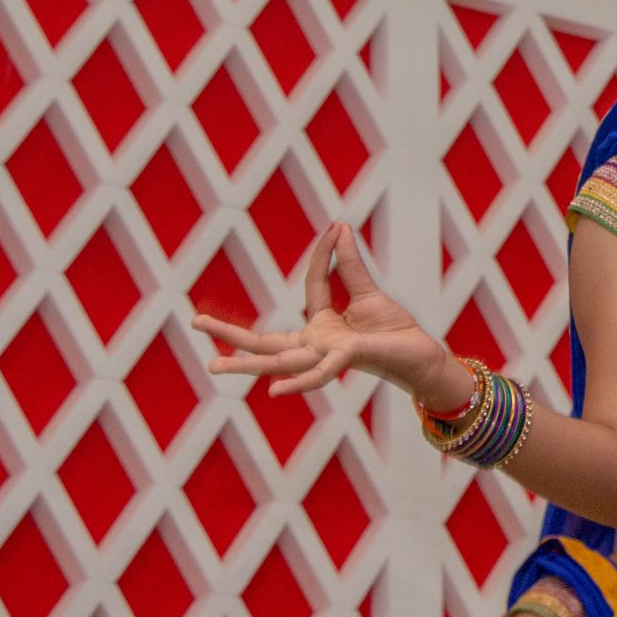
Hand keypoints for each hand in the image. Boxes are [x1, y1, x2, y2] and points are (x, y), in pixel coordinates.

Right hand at [197, 223, 467, 406]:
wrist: (422, 357)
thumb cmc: (395, 332)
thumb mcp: (368, 294)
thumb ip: (350, 266)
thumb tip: (339, 227)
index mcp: (322, 326)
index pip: (311, 286)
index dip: (323, 256)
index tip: (334, 226)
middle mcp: (317, 344)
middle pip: (267, 340)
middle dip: (231, 333)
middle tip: (194, 321)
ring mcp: (328, 354)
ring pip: (281, 361)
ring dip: (245, 365)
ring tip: (212, 366)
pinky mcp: (347, 361)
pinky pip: (319, 374)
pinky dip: (299, 382)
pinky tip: (274, 391)